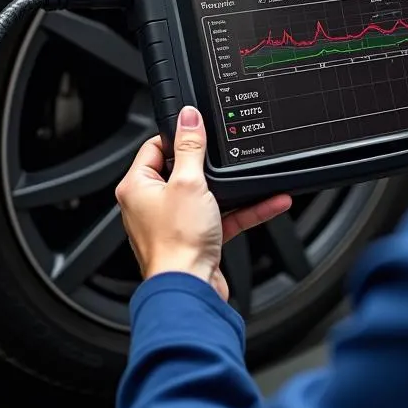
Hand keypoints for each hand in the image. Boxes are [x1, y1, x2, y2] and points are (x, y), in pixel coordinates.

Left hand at [115, 106, 291, 300]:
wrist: (191, 290)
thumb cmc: (177, 243)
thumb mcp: (189, 182)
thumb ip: (191, 147)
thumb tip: (188, 117)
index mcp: (137, 187)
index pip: (154, 147)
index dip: (179, 137)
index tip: (200, 130)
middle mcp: (151, 205)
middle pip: (182, 170)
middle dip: (210, 165)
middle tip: (227, 154)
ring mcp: (174, 223)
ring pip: (207, 195)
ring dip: (233, 188)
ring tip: (255, 175)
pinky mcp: (195, 239)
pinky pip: (222, 216)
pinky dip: (244, 209)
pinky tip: (270, 201)